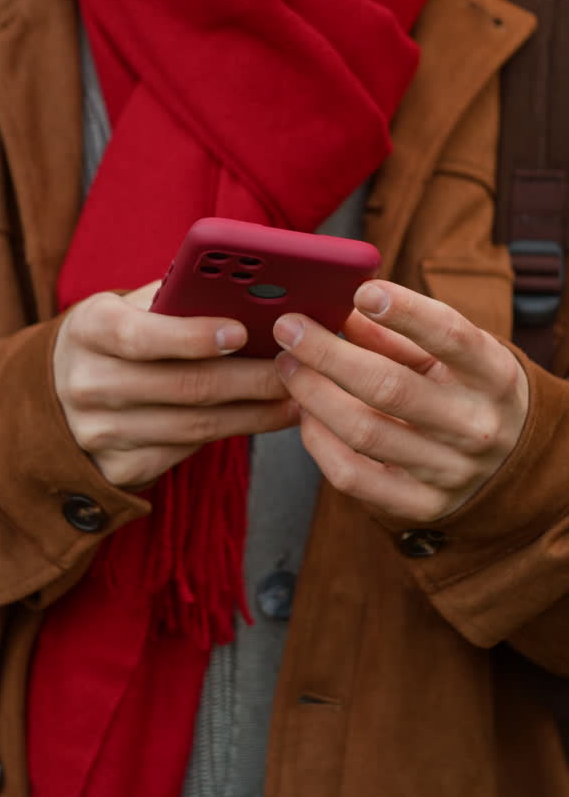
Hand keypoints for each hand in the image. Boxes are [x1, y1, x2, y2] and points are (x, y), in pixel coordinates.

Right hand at [54, 283, 295, 488]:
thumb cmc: (118, 336)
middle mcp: (86, 383)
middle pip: (182, 386)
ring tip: (294, 397)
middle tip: (294, 368)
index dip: (192, 336)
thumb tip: (251, 296)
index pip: (140, 336)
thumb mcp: (130, 307)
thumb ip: (178, 299)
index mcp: (89, 329)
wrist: (60, 393)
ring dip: (253, 413)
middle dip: (248, 378)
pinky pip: (185, 451)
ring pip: (193, 426)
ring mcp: (98, 432)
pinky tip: (262, 418)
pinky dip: (230, 433)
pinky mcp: (116, 468)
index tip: (241, 331)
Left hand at [273, 280, 528, 524]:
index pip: (450, 337)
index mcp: (493, 375)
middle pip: (390, 387)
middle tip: (288, 329)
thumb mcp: (449, 354)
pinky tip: (305, 414)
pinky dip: (319, 442)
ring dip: (313, 394)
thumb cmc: (467, 388)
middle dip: (328, 354)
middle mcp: (476, 425)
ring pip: (364, 432)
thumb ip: (397, 333)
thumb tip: (341, 308)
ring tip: (287, 366)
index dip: (406, 312)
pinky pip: (353, 477)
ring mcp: (450, 471)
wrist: (510, 460)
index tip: (361, 291)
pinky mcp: (422, 505)